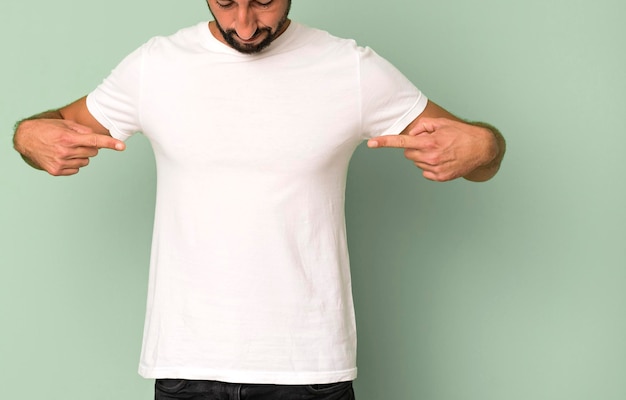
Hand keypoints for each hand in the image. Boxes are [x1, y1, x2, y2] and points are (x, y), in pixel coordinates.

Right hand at [14, 118, 124, 175]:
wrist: (25, 139)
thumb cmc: (47, 129)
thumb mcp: (64, 124)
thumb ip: (82, 130)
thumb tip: (96, 138)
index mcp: (68, 138)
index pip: (94, 141)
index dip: (110, 143)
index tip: (122, 146)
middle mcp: (65, 151)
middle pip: (92, 152)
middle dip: (89, 147)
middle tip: (76, 142)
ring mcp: (60, 163)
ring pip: (85, 161)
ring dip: (81, 155)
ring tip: (67, 149)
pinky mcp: (56, 171)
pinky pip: (76, 169)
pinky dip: (73, 163)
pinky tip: (62, 156)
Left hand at [367, 117, 498, 181]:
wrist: (482, 148)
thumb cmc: (461, 133)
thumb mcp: (442, 123)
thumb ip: (423, 126)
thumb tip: (411, 134)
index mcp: (429, 142)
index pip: (402, 142)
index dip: (385, 142)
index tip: (371, 143)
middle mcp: (431, 157)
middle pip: (408, 154)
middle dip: (414, 148)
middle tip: (431, 143)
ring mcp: (435, 169)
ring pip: (417, 163)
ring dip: (423, 157)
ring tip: (441, 151)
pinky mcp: (440, 177)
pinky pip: (425, 172)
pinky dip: (430, 166)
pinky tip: (443, 160)